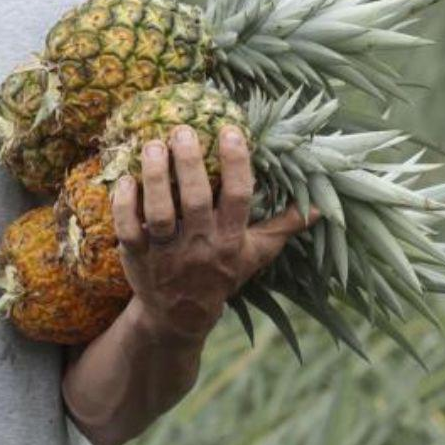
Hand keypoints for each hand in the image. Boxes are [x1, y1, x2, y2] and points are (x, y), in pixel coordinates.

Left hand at [111, 124, 318, 342]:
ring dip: (155, 177)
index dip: (235, 164)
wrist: (179, 315)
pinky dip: (125, 204)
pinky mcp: (136, 256)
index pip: (238, 198)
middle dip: (189, 163)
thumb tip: (319, 207)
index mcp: (230, 240)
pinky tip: (125, 177)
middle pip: (195, 201)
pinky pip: (128, 228)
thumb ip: (282, 228)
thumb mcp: (255, 254)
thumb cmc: (220, 273)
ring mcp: (166, 252)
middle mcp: (200, 245)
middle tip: (182, 129)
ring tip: (152, 144)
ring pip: (159, 212)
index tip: (230, 130)